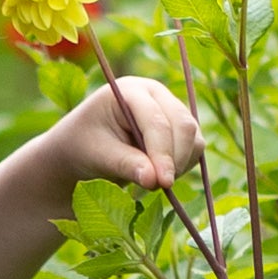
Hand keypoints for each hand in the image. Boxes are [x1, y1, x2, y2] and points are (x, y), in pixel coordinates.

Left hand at [58, 75, 204, 194]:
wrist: (82, 146)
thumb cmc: (83, 146)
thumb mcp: (98, 156)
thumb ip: (126, 164)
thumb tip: (155, 179)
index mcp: (130, 91)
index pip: (157, 122)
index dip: (162, 153)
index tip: (163, 183)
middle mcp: (155, 93)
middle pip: (183, 125)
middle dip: (175, 160)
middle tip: (159, 187)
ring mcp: (170, 107)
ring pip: (194, 137)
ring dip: (180, 164)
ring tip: (152, 182)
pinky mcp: (179, 125)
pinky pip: (195, 147)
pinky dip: (183, 165)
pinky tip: (160, 175)